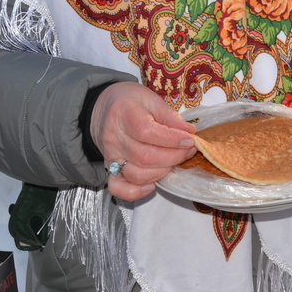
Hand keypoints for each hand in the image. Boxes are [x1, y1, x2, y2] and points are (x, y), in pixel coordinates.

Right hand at [91, 83, 196, 199]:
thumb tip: (189, 132)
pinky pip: (118, 188)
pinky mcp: (110, 170)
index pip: (147, 132)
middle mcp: (114, 138)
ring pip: (137, 174)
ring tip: (174, 161)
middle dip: (173, 157)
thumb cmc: (129, 102)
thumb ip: (169, 115)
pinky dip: (135, 192)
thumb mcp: (150, 98)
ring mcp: (110, 156)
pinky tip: (151, 185)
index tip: (189, 139)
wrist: (102, 109)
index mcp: (123, 114)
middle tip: (188, 150)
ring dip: (162, 172)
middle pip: (145, 156)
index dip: (172, 139)